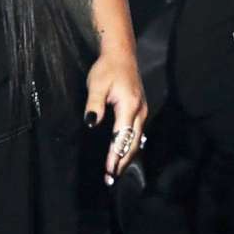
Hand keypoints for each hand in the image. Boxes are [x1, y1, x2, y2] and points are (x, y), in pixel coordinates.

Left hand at [83, 53, 149, 184]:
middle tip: (111, 179)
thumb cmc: (107, 68)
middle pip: (133, 143)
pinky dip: (129, 146)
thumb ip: (94, 104)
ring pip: (136, 140)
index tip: (109, 170)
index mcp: (130, 106)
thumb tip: (91, 123)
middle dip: (122, 161)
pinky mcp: (140, 110)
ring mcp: (142, 111)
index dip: (115, 155)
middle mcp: (140, 112)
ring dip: (126, 156)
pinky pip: (137, 133)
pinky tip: (122, 154)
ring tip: (116, 171)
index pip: (122, 136)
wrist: (121, 55)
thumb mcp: (96, 84)